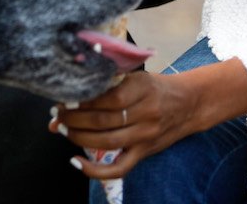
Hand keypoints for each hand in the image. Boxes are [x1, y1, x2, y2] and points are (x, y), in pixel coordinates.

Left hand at [49, 72, 202, 179]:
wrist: (188, 103)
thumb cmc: (155, 87)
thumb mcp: (135, 76)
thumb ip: (106, 84)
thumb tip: (72, 96)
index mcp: (141, 88)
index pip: (106, 98)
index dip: (82, 101)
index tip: (64, 99)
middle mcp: (145, 112)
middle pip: (103, 121)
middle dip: (73, 119)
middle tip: (58, 115)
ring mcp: (145, 135)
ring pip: (107, 141)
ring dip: (78, 137)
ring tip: (63, 129)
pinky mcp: (145, 152)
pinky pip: (120, 168)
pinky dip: (95, 170)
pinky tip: (76, 162)